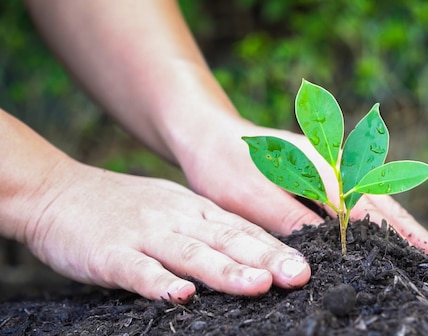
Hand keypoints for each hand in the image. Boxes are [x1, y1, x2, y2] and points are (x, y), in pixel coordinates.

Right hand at [24, 160, 309, 302]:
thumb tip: (253, 252)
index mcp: (195, 210)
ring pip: (191, 253)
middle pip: (228, 239)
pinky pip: (138, 269)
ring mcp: (144, 234)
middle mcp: (177, 219)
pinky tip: (180, 295)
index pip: (243, 229)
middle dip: (267, 259)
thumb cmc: (125, 206)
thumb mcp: (174, 207)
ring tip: (259, 285)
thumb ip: (209, 227)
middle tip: (301, 276)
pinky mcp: (110, 253)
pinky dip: (159, 283)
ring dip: (226, 271)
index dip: (277, 247)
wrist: (58, 191)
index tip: (309, 265)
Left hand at [177, 117, 427, 261]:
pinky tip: (382, 233)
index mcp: (323, 171)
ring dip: (401, 225)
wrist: (208, 134)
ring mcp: (329, 169)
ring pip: (374, 200)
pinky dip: (378, 217)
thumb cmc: (227, 165)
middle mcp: (335, 167)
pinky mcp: (320, 175)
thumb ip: (291, 222)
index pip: (372, 212)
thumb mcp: (253, 196)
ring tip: (426, 249)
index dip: (402, 238)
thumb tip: (323, 257)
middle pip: (384, 203)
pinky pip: (358, 197)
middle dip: (413, 232)